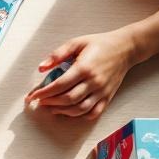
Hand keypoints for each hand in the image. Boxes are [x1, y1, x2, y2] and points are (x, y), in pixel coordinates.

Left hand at [24, 29, 138, 117]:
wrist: (125, 48)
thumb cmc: (100, 44)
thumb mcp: (76, 43)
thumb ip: (57, 55)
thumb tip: (41, 67)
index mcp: (84, 68)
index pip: (59, 85)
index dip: (43, 93)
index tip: (33, 96)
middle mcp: (93, 82)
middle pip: (68, 99)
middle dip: (50, 103)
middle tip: (40, 101)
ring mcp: (102, 91)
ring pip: (79, 109)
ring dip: (62, 111)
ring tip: (51, 107)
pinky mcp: (108, 97)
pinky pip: (93, 112)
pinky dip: (80, 115)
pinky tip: (69, 111)